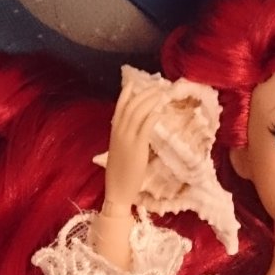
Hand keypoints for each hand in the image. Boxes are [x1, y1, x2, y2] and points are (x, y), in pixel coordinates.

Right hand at [101, 81, 166, 214]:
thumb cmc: (120, 175)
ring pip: (138, 113)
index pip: (119, 108)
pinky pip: (145, 127)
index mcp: (114, 133)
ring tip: (160, 94)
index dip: (126, 94)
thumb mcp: (119, 152)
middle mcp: (119, 132)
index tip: (133, 83)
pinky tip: (159, 112)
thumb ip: (125, 140)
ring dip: (150, 101)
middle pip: (131, 106)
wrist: (117, 191)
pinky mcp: (137, 148)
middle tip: (156, 86)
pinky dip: (152, 117)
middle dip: (143, 94)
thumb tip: (136, 131)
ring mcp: (128, 139)